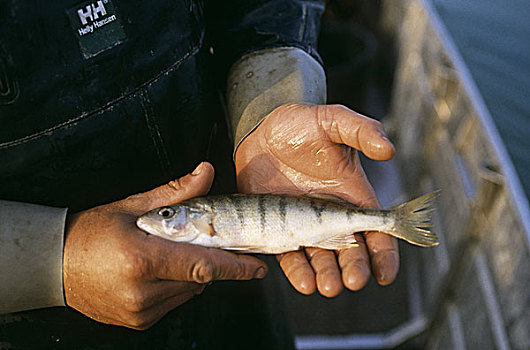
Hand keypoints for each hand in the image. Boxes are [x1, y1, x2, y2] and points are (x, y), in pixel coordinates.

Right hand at [63, 162, 266, 329]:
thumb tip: (206, 172)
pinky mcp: (138, 321)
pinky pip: (173, 303)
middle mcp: (142, 292)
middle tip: (195, 243)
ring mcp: (139, 312)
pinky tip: (156, 271)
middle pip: (199, 279)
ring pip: (189, 292)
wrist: (53, 265)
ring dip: (190, 274)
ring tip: (165, 255)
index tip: (258, 267)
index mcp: (142, 260)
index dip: (236, 267)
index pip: (203, 266)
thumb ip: (175, 193)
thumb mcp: (131, 206)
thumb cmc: (91, 232)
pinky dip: (175, 286)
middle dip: (207, 261)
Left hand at [235, 104, 397, 296]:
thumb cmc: (300, 124)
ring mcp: (304, 224)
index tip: (386, 274)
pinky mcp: (278, 228)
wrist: (260, 130)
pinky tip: (305, 283)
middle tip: (351, 281)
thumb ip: (362, 130)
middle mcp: (331, 215)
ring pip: (321, 259)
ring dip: (327, 276)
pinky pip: (290, 256)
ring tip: (327, 287)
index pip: (375, 230)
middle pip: (350, 251)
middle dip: (354, 269)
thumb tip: (389, 150)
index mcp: (352, 194)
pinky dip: (298, 271)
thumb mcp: (333, 120)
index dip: (385, 254)